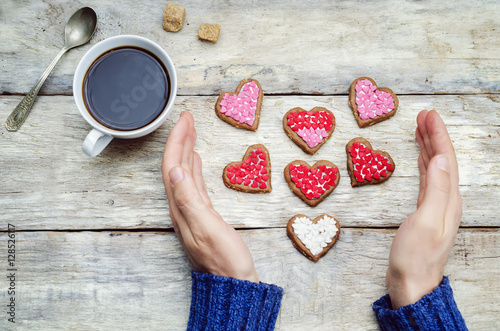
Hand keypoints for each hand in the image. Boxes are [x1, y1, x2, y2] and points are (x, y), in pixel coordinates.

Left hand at [161, 111, 258, 282]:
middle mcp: (182, 207)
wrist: (234, 283)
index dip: (177, 141)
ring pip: (184, 174)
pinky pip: (193, 185)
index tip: (185, 119)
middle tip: (187, 119)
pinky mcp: (203, 215)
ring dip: (185, 151)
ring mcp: (192, 211)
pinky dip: (193, 169)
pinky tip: (195, 162)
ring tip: (190, 133)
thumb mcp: (208, 228)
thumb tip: (175, 170)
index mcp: (181, 207)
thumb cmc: (225, 260)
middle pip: (175, 167)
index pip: (172, 167)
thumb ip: (190, 199)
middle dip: (180, 140)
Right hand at [386, 110, 462, 308]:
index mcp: (449, 200)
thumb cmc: (415, 257)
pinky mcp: (425, 213)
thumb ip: (436, 189)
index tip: (429, 115)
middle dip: (434, 136)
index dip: (438, 136)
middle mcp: (446, 200)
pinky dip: (424, 165)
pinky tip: (422, 159)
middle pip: (443, 161)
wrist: (411, 285)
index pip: (446, 160)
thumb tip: (441, 158)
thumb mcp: (425, 221)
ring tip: (420, 130)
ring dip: (429, 148)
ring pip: (435, 168)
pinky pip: (427, 180)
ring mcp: (436, 207)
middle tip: (423, 115)